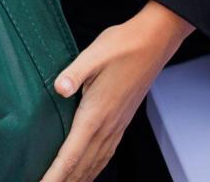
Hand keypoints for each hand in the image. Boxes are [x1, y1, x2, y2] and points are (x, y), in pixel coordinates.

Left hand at [36, 1, 194, 181]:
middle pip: (81, 168)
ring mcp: (117, 126)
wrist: (155, 41)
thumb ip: (74, 73)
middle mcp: (107, 127)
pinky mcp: (122, 121)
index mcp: (95, 115)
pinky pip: (105, 155)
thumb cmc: (124, 45)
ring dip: (78, 179)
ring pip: (94, 165)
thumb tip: (59, 87)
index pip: (70, 157)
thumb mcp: (94, 54)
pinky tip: (88, 172)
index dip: (54, 176)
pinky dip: (94, 169)